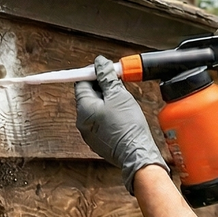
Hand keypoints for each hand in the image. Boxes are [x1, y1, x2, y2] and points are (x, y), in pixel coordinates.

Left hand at [74, 56, 167, 192]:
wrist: (136, 153)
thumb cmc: (127, 126)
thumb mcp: (118, 95)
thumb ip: (106, 77)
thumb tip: (99, 63)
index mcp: (83, 109)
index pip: (81, 83)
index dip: (92, 73)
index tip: (105, 69)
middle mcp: (82, 122)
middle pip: (88, 96)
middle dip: (102, 87)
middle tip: (117, 83)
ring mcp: (90, 133)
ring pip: (95, 109)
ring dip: (107, 100)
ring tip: (122, 99)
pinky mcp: (99, 141)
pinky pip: (101, 122)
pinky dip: (109, 114)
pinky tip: (122, 114)